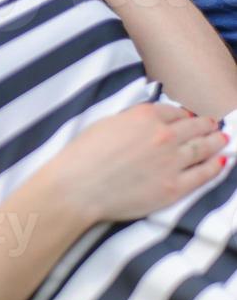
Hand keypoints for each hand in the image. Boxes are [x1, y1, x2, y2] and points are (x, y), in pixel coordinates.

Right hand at [49, 104, 229, 224]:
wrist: (77, 187)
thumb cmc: (83, 154)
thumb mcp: (107, 122)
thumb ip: (133, 119)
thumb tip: (148, 121)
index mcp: (145, 116)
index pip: (175, 112)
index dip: (184, 115)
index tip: (189, 118)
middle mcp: (163, 135)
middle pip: (194, 128)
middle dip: (206, 126)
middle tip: (213, 125)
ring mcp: (172, 162)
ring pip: (203, 148)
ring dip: (215, 142)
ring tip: (222, 139)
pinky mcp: (174, 187)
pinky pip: (203, 174)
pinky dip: (216, 167)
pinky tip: (223, 161)